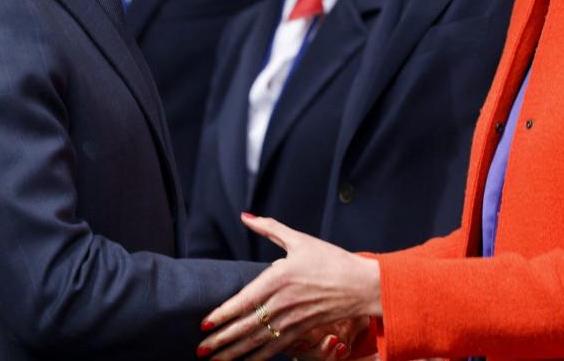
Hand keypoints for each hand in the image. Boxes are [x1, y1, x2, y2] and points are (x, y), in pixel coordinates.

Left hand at [199, 214, 381, 359]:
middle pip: (246, 327)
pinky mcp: (302, 331)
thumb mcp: (300, 240)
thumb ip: (270, 228)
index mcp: (278, 279)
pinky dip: (258, 358)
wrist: (362, 285)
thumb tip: (246, 216)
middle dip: (221, 341)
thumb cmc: (332, 260)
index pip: (243, 301)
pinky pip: (276, 348)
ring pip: (258, 342)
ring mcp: (293, 320)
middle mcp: (283, 303)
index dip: (222, 315)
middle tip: (200, 350)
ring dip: (234, 353)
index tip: (203, 324)